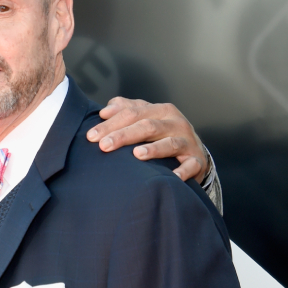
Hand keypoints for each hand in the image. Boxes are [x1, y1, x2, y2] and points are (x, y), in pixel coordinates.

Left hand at [87, 97, 210, 181]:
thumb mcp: (146, 118)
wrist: (193, 152)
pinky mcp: (196, 160)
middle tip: (104, 146)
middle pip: (148, 126)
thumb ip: (126, 110)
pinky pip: (190, 165)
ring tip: (137, 155)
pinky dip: (182, 171)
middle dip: (124, 135)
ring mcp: (187, 141)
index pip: (132, 113)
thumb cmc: (162, 134)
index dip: (111, 123)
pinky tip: (172, 177)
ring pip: (170, 143)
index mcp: (160, 110)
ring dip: (154, 149)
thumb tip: (104, 111)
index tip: (91, 136)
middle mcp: (174, 122)